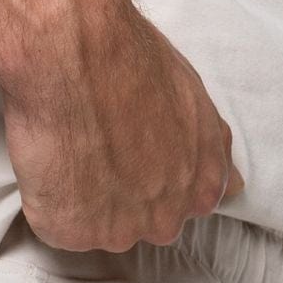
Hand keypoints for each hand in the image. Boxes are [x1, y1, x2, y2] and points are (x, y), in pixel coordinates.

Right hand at [0, 0, 242, 252]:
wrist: (75, 50)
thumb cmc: (133, 61)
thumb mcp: (195, 99)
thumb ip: (213, 151)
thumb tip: (234, 187)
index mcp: (199, 189)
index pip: (180, 208)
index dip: (149, 178)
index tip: (130, 152)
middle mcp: (165, 220)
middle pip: (139, 223)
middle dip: (118, 193)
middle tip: (96, 145)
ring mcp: (118, 231)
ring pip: (95, 227)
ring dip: (81, 197)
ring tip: (72, 146)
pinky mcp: (71, 232)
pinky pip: (56, 226)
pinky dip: (48, 198)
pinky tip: (51, 159)